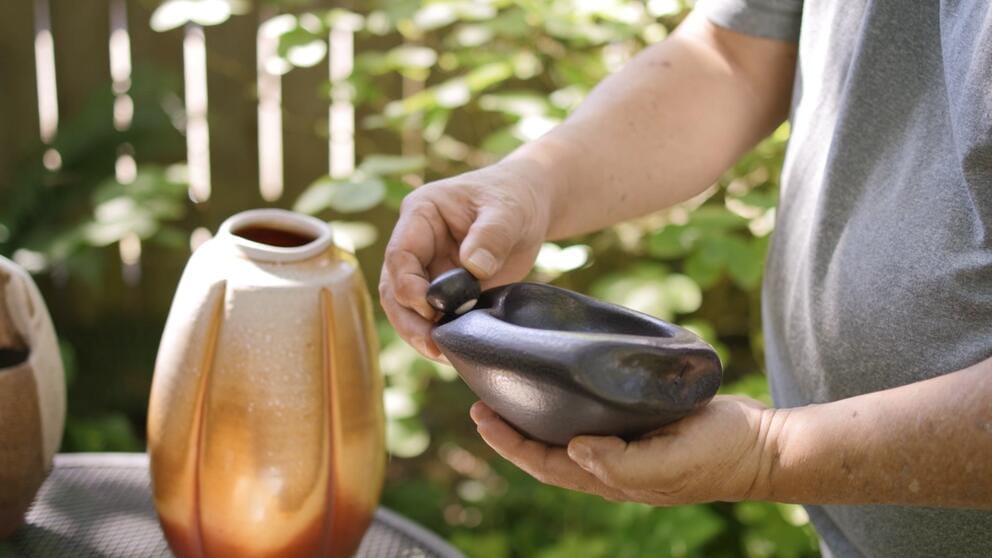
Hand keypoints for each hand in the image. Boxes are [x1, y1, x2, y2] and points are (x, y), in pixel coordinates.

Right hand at [380, 158, 552, 357]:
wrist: (530, 207)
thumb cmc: (514, 197)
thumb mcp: (507, 210)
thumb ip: (491, 235)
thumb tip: (474, 266)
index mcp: (420, 214)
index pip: (400, 254)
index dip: (409, 285)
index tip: (432, 307)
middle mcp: (417, 243)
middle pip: (394, 287)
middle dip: (408, 319)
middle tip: (431, 345)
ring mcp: (428, 268)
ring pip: (407, 307)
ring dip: (419, 333)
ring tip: (443, 354)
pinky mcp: (445, 290)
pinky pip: (433, 316)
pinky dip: (440, 334)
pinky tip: (456, 350)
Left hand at [470, 396, 784, 504]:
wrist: (763, 444)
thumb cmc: (719, 455)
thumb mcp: (670, 463)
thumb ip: (622, 465)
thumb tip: (574, 450)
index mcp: (612, 478)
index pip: (546, 465)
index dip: (510, 445)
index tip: (481, 417)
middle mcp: (612, 464)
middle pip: (548, 452)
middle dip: (511, 432)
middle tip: (480, 403)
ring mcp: (626, 445)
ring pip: (566, 434)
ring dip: (535, 418)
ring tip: (510, 393)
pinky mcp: (642, 423)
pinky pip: (593, 416)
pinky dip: (568, 404)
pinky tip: (562, 384)